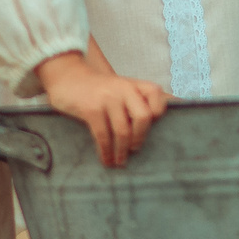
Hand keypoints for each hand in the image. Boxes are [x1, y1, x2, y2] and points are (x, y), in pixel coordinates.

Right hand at [36, 50, 167, 165]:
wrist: (68, 77)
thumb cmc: (99, 88)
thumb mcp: (121, 87)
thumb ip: (139, 98)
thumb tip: (171, 107)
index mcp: (134, 85)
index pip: (157, 95)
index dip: (158, 113)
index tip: (151, 126)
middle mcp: (124, 89)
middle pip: (143, 117)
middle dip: (140, 138)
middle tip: (134, 150)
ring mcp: (107, 98)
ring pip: (123, 131)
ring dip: (122, 151)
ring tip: (119, 162)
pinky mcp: (91, 109)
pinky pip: (103, 136)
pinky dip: (106, 152)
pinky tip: (106, 159)